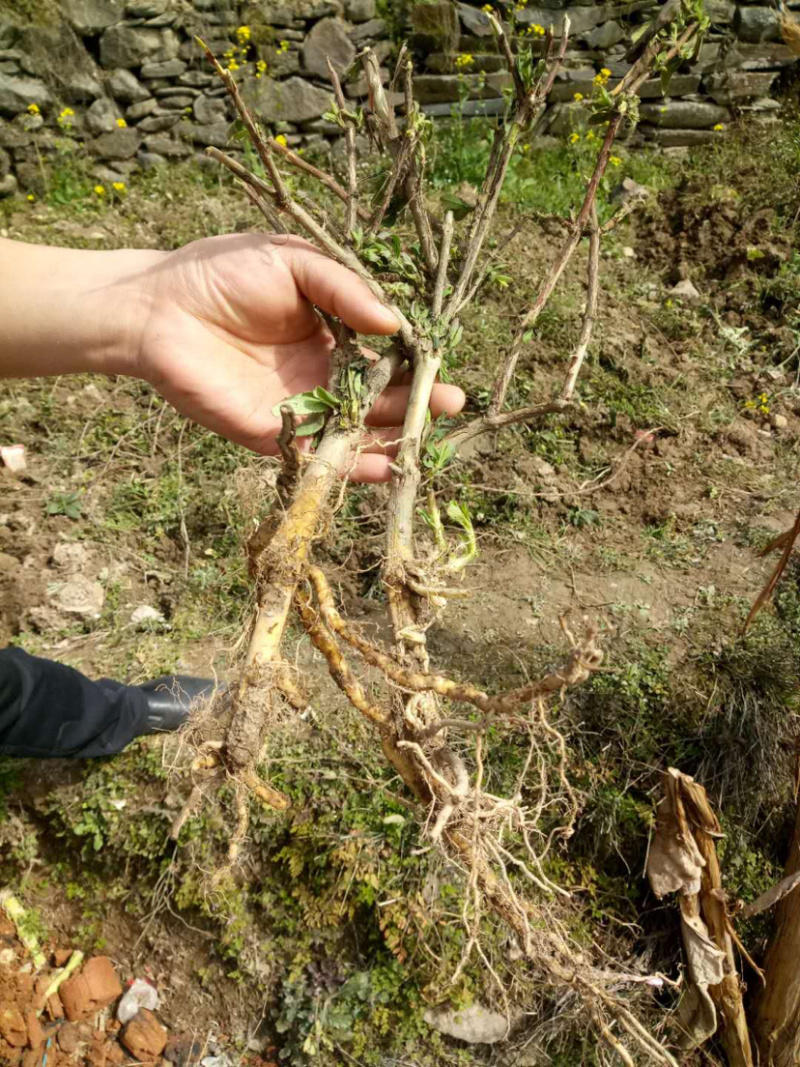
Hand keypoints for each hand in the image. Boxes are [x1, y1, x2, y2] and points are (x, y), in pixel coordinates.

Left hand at [131, 233, 464, 481]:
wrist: (158, 306)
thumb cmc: (221, 272)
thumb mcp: (294, 262)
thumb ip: (343, 290)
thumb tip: (392, 323)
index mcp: (330, 336)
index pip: (383, 357)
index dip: (414, 364)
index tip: (442, 365)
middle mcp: (320, 377)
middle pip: (378, 398)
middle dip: (417, 404)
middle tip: (452, 405)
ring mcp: (298, 409)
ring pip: (356, 432)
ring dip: (393, 439)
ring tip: (428, 440)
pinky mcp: (272, 436)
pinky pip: (317, 455)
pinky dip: (351, 466)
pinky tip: (386, 468)